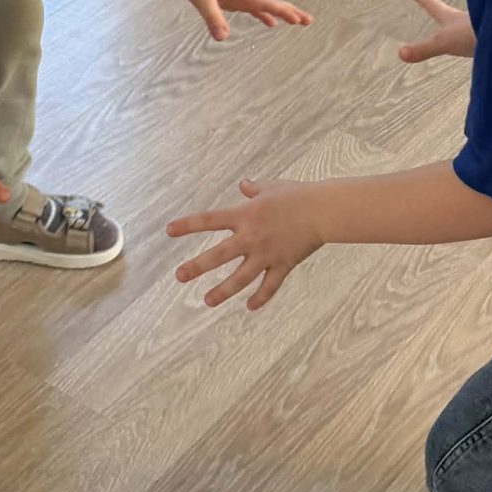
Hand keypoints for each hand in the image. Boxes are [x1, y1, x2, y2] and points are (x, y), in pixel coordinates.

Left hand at [168, 177, 321, 310]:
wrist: (323, 211)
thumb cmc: (298, 195)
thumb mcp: (272, 187)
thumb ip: (254, 189)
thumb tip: (244, 185)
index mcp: (245, 215)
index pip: (210, 220)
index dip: (188, 225)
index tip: (169, 231)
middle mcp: (251, 237)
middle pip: (219, 255)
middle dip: (197, 266)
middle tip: (179, 276)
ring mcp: (266, 254)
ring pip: (240, 277)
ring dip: (223, 290)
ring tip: (207, 301)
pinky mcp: (283, 265)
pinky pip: (269, 286)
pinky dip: (260, 297)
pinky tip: (250, 307)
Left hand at [178, 0, 311, 41]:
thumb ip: (212, 18)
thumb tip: (223, 38)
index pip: (265, 3)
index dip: (282, 12)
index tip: (298, 19)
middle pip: (271, 3)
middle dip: (290, 12)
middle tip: (308, 21)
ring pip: (265, 6)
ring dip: (281, 13)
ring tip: (297, 22)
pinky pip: (252, 8)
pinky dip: (263, 15)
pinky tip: (270, 23)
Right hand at [399, 0, 474, 63]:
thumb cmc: (471, 34)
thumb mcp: (444, 43)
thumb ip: (423, 49)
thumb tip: (400, 53)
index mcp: (451, 17)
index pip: (433, 6)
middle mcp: (464, 18)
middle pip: (450, 13)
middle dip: (442, 10)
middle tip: (436, 5)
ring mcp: (478, 25)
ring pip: (466, 22)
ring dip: (460, 23)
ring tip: (458, 25)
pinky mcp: (490, 34)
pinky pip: (479, 33)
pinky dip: (475, 34)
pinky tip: (478, 41)